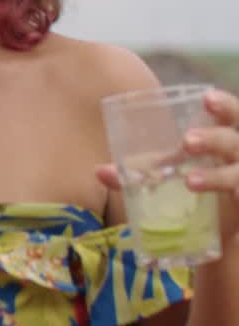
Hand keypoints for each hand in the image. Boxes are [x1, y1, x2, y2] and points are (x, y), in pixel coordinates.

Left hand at [98, 88, 238, 206]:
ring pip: (238, 172)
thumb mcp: (168, 173)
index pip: (231, 115)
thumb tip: (100, 171)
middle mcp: (238, 155)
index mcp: (222, 138)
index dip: (224, 106)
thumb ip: (138, 171)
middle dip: (213, 139)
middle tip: (186, 142)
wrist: (217, 227)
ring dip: (216, 175)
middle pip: (233, 140)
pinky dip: (237, 196)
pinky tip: (233, 198)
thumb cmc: (193, 184)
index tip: (206, 99)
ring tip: (190, 180)